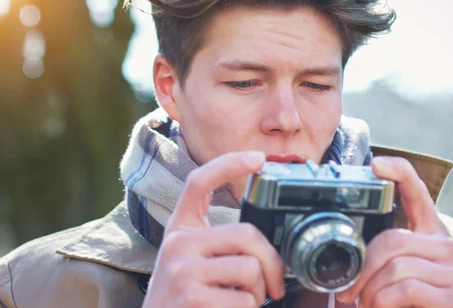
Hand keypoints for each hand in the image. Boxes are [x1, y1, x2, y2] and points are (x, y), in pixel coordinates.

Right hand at [141, 151, 285, 307]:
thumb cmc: (182, 299)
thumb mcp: (190, 262)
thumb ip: (217, 244)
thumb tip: (265, 241)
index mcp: (180, 229)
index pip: (199, 182)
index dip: (229, 164)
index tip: (258, 158)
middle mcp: (177, 243)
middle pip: (248, 233)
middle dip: (273, 265)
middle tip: (274, 287)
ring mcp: (182, 270)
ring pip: (251, 269)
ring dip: (259, 295)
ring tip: (241, 302)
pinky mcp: (191, 298)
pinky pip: (244, 301)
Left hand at [337, 157, 452, 307]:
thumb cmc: (414, 298)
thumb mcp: (400, 271)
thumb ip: (383, 257)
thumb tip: (344, 259)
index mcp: (430, 233)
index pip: (417, 192)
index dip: (398, 172)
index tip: (376, 165)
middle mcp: (447, 247)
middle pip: (392, 240)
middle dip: (362, 269)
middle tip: (348, 291)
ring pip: (396, 266)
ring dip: (370, 291)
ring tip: (365, 303)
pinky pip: (407, 289)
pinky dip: (383, 301)